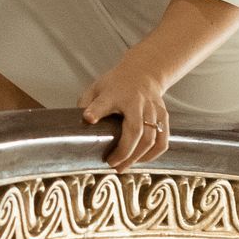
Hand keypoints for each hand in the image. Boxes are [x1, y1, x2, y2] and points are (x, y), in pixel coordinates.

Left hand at [79, 50, 171, 167]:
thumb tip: (76, 126)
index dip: (96, 111)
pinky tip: (141, 160)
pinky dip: (153, 155)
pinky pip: (162, 140)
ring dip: (137, 157)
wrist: (144, 72)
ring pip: (150, 138)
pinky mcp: (163, 116)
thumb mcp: (97, 88)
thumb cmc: (116, 85)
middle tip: (111, 163)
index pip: (104, 102)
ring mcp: (152, 108)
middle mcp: (136, 101)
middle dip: (124, 151)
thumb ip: (86, 104)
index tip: (88, 118)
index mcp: (115, 93)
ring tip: (123, 167)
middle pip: (135, 129)